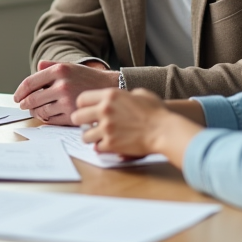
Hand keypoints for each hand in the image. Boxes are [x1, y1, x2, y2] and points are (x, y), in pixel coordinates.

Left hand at [12, 59, 119, 123]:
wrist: (109, 88)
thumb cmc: (86, 77)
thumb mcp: (69, 66)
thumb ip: (51, 66)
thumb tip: (37, 67)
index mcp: (59, 71)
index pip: (30, 83)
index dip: (20, 92)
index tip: (16, 97)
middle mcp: (62, 85)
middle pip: (32, 99)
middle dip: (25, 104)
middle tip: (23, 106)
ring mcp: (67, 101)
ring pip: (41, 111)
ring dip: (35, 112)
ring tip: (36, 110)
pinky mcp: (72, 115)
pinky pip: (51, 120)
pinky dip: (46, 119)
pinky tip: (48, 115)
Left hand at [72, 88, 200, 166]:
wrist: (164, 131)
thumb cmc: (156, 112)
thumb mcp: (140, 93)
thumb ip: (125, 94)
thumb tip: (122, 97)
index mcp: (110, 95)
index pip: (82, 99)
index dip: (83, 106)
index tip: (87, 111)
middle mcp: (104, 110)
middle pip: (77, 117)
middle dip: (82, 122)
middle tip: (88, 125)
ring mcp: (106, 128)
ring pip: (84, 135)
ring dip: (91, 137)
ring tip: (98, 137)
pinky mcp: (111, 144)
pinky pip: (96, 148)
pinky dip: (101, 147)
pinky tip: (108, 145)